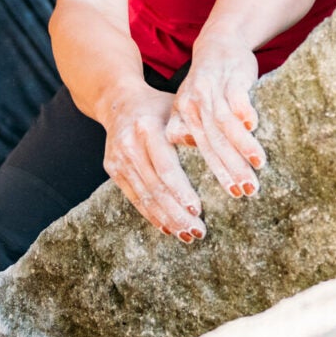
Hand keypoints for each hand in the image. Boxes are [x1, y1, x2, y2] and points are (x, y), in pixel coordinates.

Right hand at [100, 84, 206, 242]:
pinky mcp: (111, 168)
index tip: (197, 211)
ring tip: (186, 235)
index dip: (181, 191)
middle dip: (177, 213)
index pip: (166, 167)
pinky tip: (167, 228)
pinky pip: (133, 197)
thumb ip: (193, 131)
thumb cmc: (158, 107)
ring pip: (144, 196)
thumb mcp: (177, 109)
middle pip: (156, 187)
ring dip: (166, 219)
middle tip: (198, 232)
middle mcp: (129, 144)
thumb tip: (224, 152)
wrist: (118, 101)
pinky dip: (151, 214)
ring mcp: (117, 158)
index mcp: (147, 128)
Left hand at [172, 41, 263, 200]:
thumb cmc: (206, 80)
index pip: (200, 149)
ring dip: (242, 145)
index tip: (233, 192)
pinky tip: (253, 126)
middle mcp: (195, 103)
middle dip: (232, 167)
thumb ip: (185, 127)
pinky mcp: (231, 76)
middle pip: (213, 141)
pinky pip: (236, 96)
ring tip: (258, 164)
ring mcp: (213, 89)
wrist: (219, 42)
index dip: (216, 172)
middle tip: (247, 190)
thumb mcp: (188, 103)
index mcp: (183, 114)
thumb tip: (189, 147)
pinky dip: (244, 111)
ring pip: (225, 123)